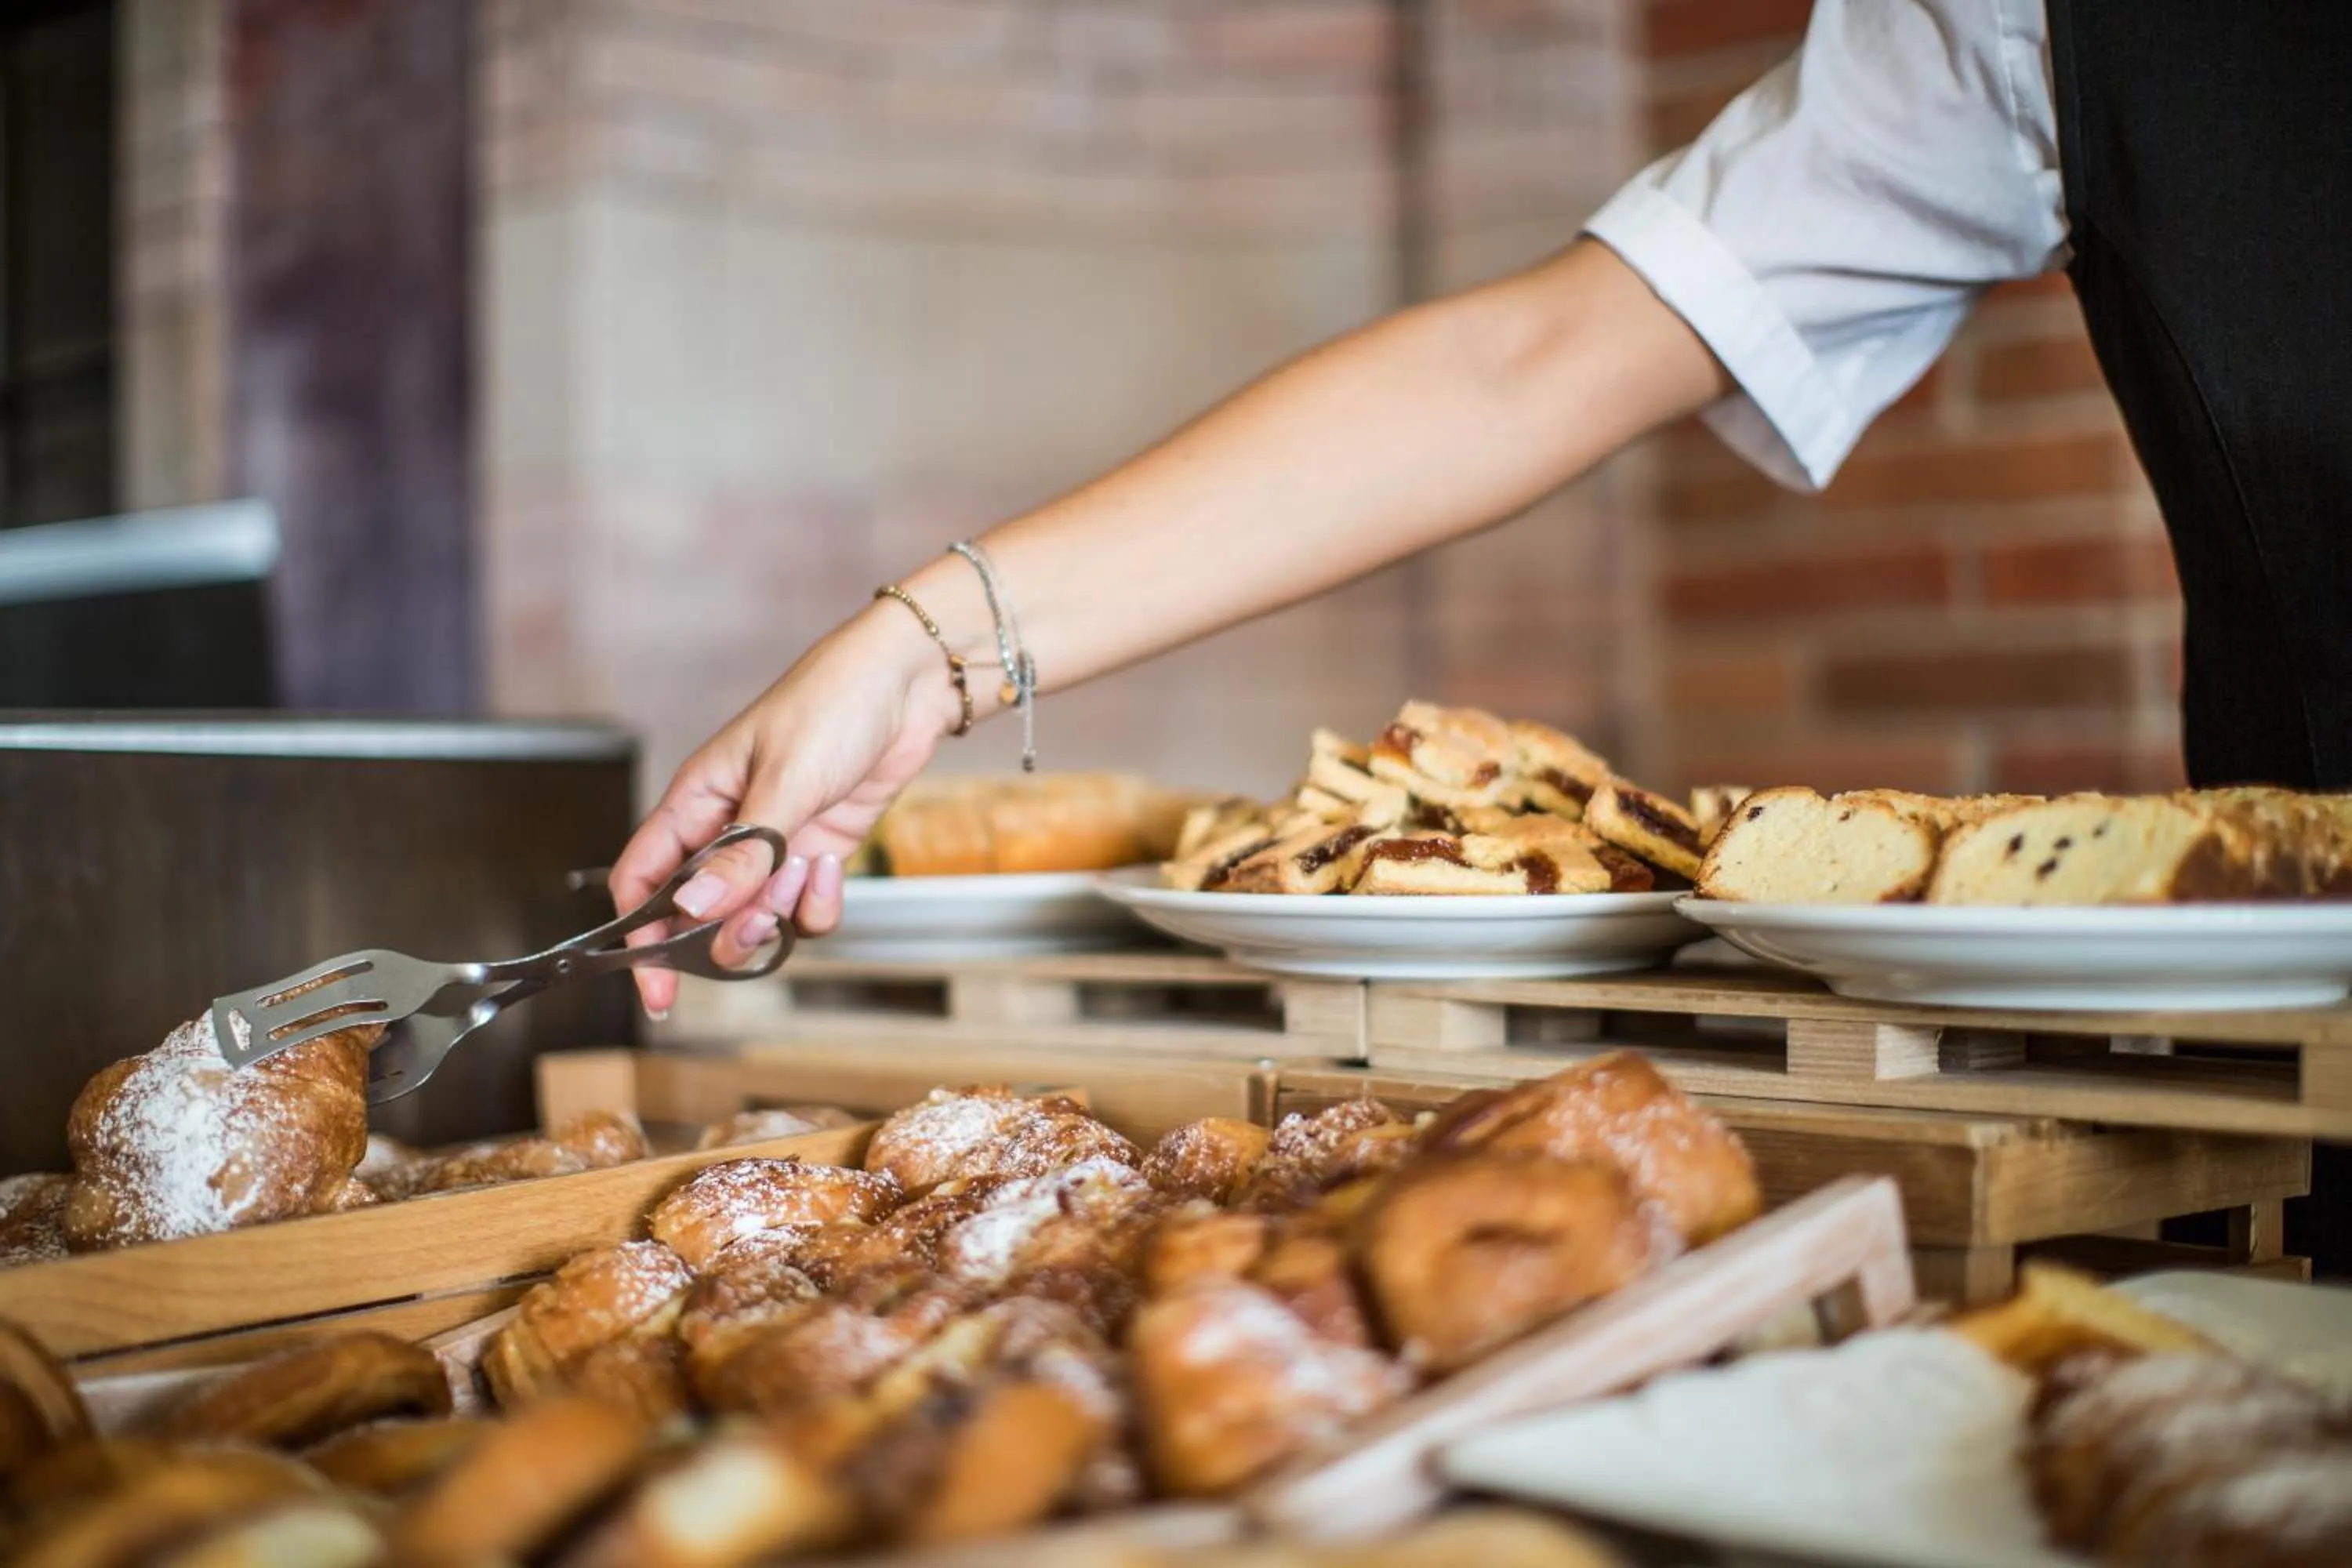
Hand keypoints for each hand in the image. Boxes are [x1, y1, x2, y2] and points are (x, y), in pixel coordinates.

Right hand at [608, 602, 959, 1016]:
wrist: (909, 685)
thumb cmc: (833, 705)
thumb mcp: (784, 780)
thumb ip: (743, 852)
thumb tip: (693, 909)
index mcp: (696, 801)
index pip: (644, 882)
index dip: (641, 938)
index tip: (658, 989)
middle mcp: (727, 829)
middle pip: (699, 915)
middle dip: (727, 932)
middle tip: (761, 924)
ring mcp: (774, 845)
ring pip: (756, 918)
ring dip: (780, 915)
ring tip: (805, 873)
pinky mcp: (817, 852)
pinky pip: (804, 908)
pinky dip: (818, 903)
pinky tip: (833, 865)